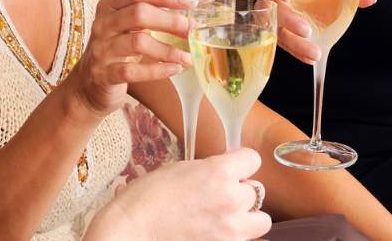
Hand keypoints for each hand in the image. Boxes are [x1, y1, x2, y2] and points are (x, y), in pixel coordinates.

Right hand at [64, 0, 196, 115]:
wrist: (88, 85)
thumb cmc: (118, 47)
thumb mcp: (134, 25)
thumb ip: (163, 9)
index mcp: (110, 5)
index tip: (193, 0)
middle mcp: (103, 24)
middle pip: (138, 14)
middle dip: (169, 20)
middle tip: (190, 29)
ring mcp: (102, 50)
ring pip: (137, 42)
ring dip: (167, 49)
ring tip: (187, 56)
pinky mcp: (105, 74)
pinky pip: (132, 71)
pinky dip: (157, 71)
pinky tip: (174, 69)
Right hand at [85, 148, 271, 240]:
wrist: (131, 232)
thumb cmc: (145, 200)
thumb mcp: (178, 170)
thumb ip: (208, 170)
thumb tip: (222, 173)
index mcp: (218, 172)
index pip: (252, 159)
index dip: (241, 163)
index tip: (234, 168)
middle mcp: (231, 199)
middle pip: (256, 191)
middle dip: (238, 192)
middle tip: (217, 197)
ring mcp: (232, 229)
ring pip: (260, 220)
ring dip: (245, 218)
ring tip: (222, 219)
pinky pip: (244, 240)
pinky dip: (233, 236)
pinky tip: (212, 233)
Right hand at [259, 0, 376, 63]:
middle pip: (271, 8)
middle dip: (288, 21)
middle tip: (307, 31)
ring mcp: (273, 13)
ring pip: (274, 29)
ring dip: (292, 43)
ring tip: (314, 54)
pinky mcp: (280, 29)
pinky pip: (283, 41)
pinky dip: (297, 51)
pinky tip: (311, 59)